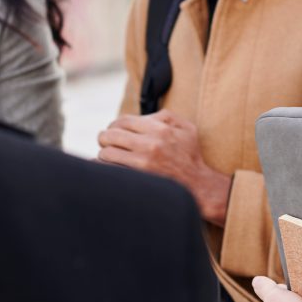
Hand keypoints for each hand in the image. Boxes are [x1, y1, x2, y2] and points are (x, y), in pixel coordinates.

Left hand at [97, 110, 230, 224]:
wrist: (198, 185)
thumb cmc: (190, 156)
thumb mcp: (187, 129)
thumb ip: (166, 116)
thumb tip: (143, 116)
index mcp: (160, 129)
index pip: (123, 121)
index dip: (114, 125)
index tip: (113, 130)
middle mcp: (150, 144)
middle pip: (111, 135)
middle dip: (104, 137)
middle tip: (104, 141)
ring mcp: (143, 163)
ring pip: (107, 153)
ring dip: (104, 153)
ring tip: (107, 155)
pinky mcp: (138, 179)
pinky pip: (111, 170)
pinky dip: (104, 168)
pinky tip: (106, 168)